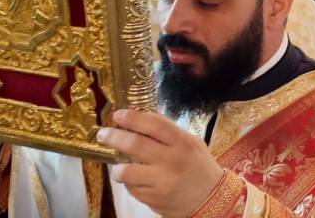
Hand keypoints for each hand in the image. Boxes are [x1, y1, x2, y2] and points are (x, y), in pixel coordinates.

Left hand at [98, 109, 223, 216]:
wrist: (212, 199)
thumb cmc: (200, 167)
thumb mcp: (192, 144)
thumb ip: (169, 133)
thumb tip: (140, 121)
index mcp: (182, 142)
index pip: (154, 124)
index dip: (133, 118)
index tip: (118, 115)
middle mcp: (172, 160)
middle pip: (135, 144)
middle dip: (114, 137)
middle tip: (102, 134)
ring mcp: (162, 181)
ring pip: (127, 171)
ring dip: (118, 168)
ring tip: (118, 167)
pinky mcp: (155, 199)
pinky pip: (133, 189)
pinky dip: (131, 183)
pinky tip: (137, 181)